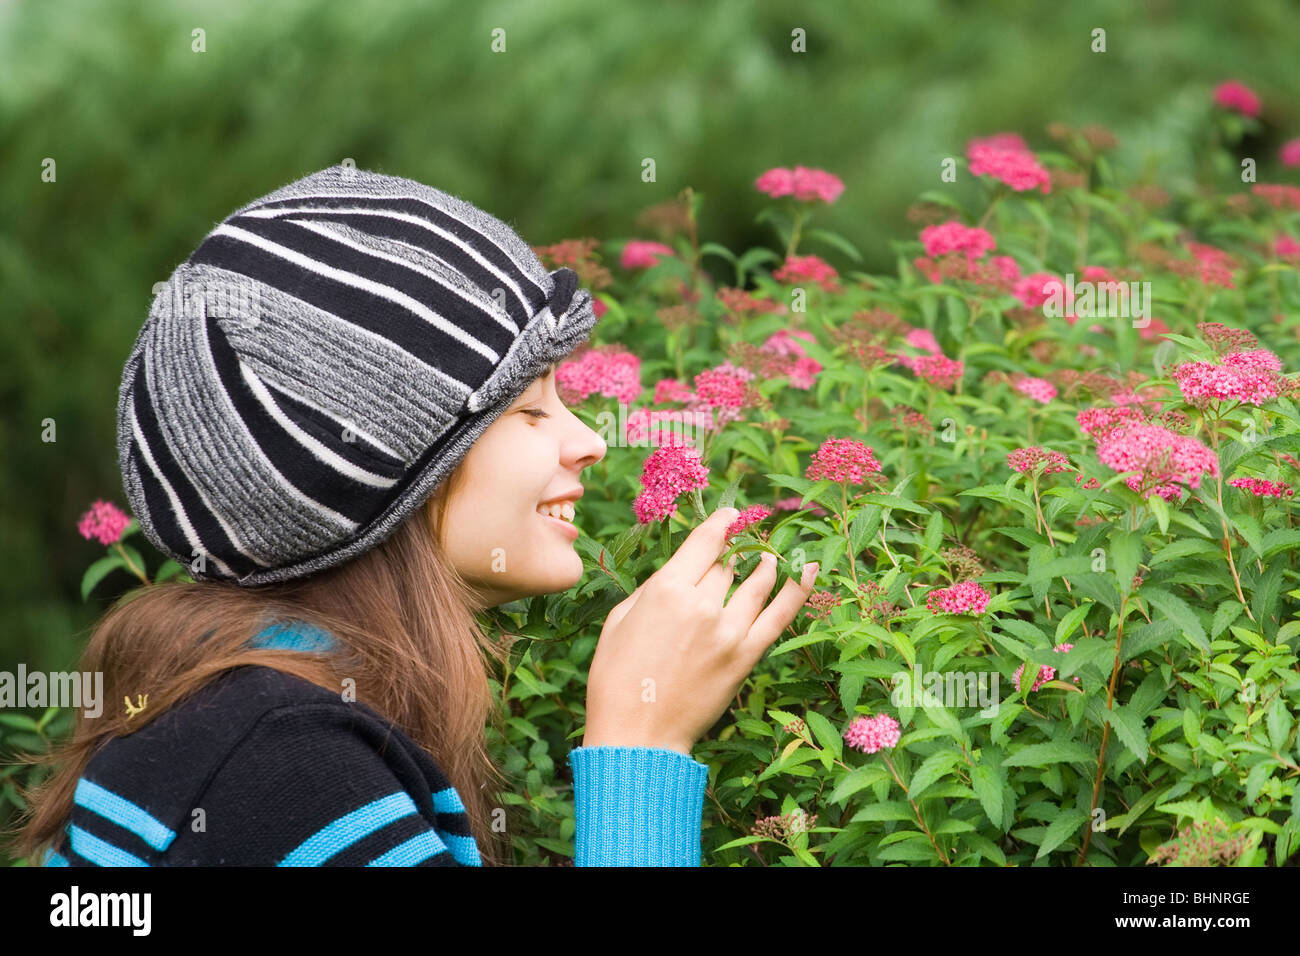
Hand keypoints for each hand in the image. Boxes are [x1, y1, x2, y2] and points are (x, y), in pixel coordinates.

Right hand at [583, 507, 818, 754]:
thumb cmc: (616, 680)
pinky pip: (781, 615)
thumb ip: (652, 589)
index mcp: (666, 590)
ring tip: (767, 556)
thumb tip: (679, 574)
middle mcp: (702, 604)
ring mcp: (729, 631)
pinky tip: (808, 570)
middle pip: (726, 564)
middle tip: (738, 544)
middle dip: (731, 553)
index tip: (730, 515)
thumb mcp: (619, 621)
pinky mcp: (746, 657)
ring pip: (756, 582)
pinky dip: (798, 590)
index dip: (721, 523)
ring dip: (764, 563)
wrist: (637, 735)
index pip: (705, 542)